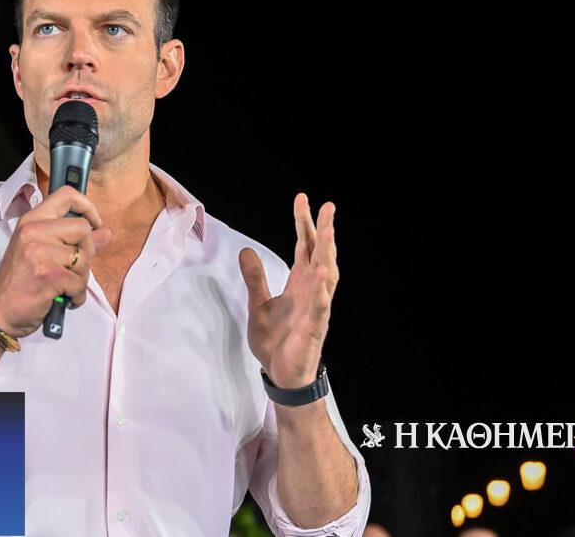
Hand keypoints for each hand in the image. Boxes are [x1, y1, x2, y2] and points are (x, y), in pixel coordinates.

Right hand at [0, 186, 111, 335]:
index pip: (66, 195)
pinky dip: (77, 296)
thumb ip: (72, 240)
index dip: (87, 206)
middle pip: (83, 228)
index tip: (94, 222)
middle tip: (73, 268)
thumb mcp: (41, 253)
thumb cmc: (19, 284)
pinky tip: (63, 299)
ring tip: (64, 286)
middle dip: (87, 251)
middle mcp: (34, 231)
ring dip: (80, 277)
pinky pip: (80, 282)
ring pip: (84, 257)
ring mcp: (40, 252)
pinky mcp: (49, 274)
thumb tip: (105, 231)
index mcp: (31, 221)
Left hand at [239, 193, 338, 387]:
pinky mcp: (313, 328)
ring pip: (326, 276)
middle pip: (320, 255)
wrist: (280, 374)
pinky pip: (320, 307)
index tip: (303, 199)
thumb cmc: (275, 341)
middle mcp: (311, 292)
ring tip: (328, 231)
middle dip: (324, 231)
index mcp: (299, 284)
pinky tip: (320, 275)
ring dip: (327, 254)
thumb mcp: (258, 304)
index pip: (304, 247)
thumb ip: (255, 278)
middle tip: (327, 206)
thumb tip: (246, 250)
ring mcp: (316, 309)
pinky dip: (321, 291)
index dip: (304, 224)